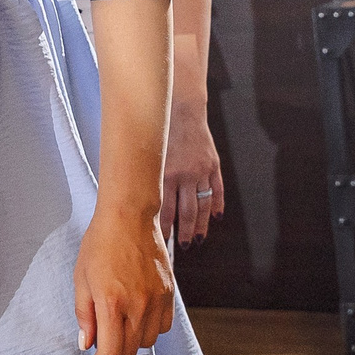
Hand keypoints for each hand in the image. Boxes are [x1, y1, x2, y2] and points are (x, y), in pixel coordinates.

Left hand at [74, 204, 175, 354]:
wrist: (129, 216)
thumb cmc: (100, 244)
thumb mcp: (81, 278)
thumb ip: (84, 315)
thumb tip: (87, 344)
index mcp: (111, 302)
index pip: (110, 352)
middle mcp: (137, 305)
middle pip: (129, 351)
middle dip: (113, 353)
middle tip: (101, 341)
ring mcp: (157, 300)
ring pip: (148, 342)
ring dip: (132, 341)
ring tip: (119, 326)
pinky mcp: (169, 293)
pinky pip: (163, 327)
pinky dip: (150, 329)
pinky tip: (137, 316)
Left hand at [159, 104, 223, 246]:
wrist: (181, 108)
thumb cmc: (159, 131)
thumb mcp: (147, 154)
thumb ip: (146, 176)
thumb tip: (136, 199)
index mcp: (165, 174)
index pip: (165, 210)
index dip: (164, 228)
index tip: (160, 240)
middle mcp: (185, 175)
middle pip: (187, 212)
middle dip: (184, 232)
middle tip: (183, 246)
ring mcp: (202, 171)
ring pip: (203, 205)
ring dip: (201, 225)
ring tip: (197, 239)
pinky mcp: (213, 165)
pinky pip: (218, 190)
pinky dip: (218, 205)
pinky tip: (216, 217)